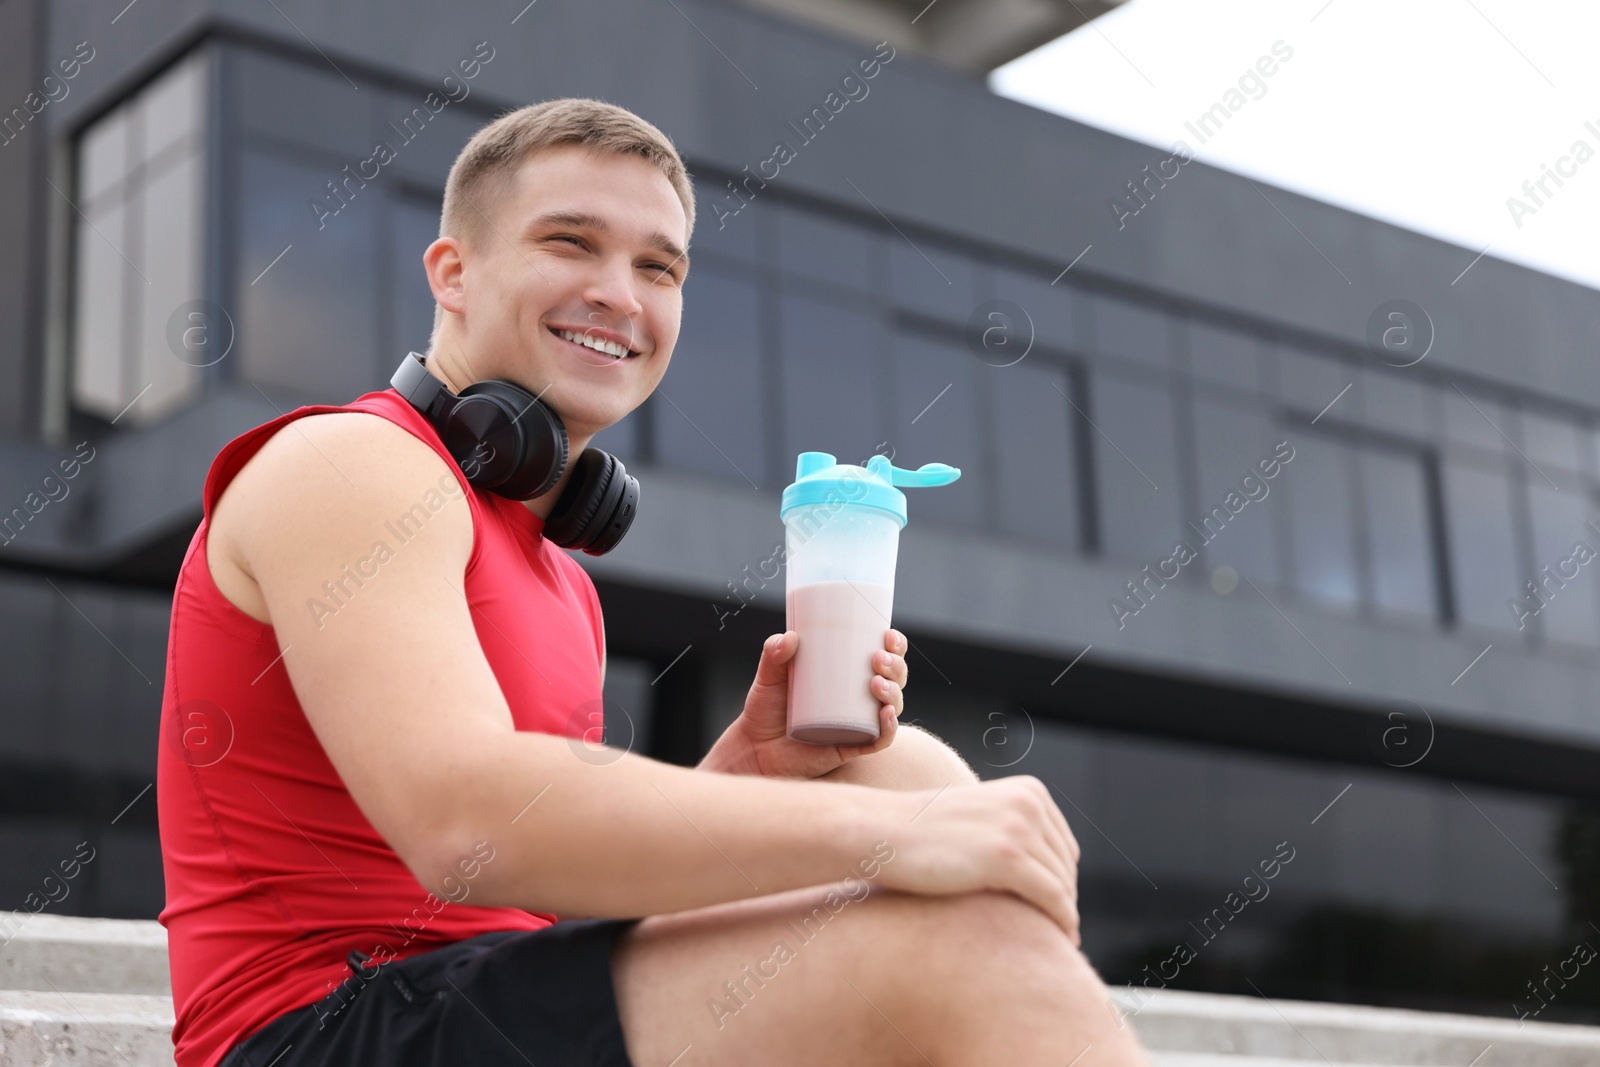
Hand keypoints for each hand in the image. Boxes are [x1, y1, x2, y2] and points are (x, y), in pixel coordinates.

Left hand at [698, 628, 908, 778]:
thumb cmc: (766, 709)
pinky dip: (889, 728)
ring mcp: (858, 724)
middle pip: (895, 679)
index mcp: (847, 675)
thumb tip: (790, 637)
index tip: (888, 636)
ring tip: (876, 684)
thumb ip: (774, 653)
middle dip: (895, 667)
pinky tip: (885, 714)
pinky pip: (880, 740)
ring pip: (892, 707)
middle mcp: (859, 699)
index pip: (883, 656)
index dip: (895, 646)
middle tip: (877, 659)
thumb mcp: (769, 677)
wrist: (754, 750)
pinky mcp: (852, 747)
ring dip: (893, 693)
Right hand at [877, 776, 1082, 944]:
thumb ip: (1011, 830)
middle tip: (1058, 930)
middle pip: (1065, 864)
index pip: (1063, 844)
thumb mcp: (979, 818)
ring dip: (1064, 914)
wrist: (882, 833)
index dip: (1063, 880)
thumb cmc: (922, 834)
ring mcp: (1018, 827)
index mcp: (1028, 790)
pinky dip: (1062, 920)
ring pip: (1062, 883)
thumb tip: (1043, 868)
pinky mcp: (1007, 857)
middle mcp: (1028, 803)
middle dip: (1064, 898)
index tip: (1056, 908)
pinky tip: (1061, 939)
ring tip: (1060, 940)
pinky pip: (1052, 897)